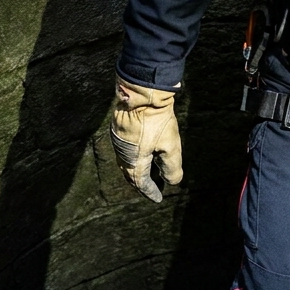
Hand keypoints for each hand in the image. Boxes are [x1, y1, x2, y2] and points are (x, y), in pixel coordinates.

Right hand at [109, 76, 182, 201]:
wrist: (143, 92)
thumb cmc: (157, 120)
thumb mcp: (171, 147)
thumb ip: (172, 168)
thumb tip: (172, 181)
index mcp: (133, 160)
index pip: (140, 182)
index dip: (150, 191)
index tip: (158, 198)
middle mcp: (122, 152)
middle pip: (130, 173)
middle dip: (141, 182)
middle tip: (151, 188)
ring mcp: (118, 140)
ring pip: (126, 161)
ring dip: (137, 169)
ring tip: (149, 172)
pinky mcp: (118, 128)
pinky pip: (125, 149)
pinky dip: (134, 156)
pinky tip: (143, 152)